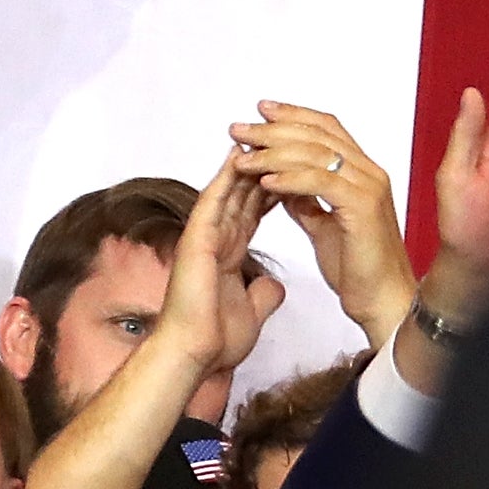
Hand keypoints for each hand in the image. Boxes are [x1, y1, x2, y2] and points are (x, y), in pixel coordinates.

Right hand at [154, 155, 284, 373]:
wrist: (193, 354)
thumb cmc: (215, 339)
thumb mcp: (251, 312)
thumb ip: (262, 295)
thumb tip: (275, 288)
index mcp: (228, 252)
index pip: (255, 210)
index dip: (275, 187)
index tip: (296, 167)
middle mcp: (215, 238)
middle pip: (244, 192)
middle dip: (263, 166)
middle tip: (280, 137)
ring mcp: (204, 236)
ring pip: (229, 189)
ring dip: (246, 162)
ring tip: (262, 134)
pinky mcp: (196, 240)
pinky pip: (213, 201)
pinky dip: (226, 178)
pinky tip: (240, 156)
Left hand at [230, 104, 416, 348]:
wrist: (382, 302)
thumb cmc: (358, 270)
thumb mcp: (323, 227)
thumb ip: (306, 201)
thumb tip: (281, 182)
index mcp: (362, 173)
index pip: (326, 129)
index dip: (292, 116)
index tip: (260, 112)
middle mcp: (368, 172)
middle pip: (317, 134)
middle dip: (273, 129)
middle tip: (240, 129)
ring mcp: (368, 187)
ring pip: (315, 154)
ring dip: (272, 153)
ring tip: (242, 158)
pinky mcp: (362, 207)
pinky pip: (319, 182)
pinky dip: (289, 179)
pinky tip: (265, 181)